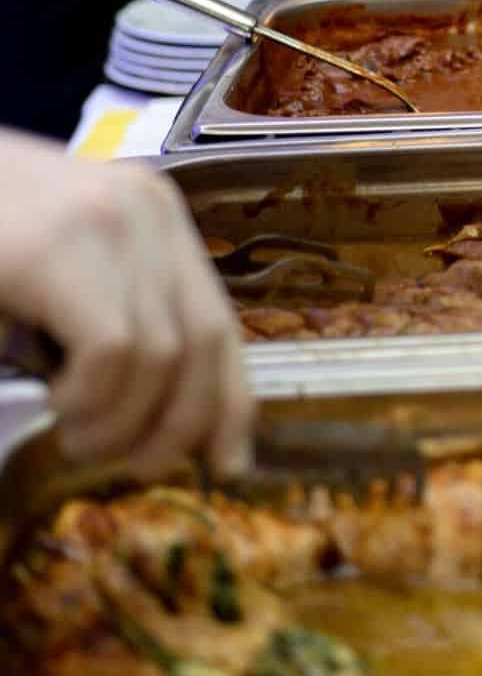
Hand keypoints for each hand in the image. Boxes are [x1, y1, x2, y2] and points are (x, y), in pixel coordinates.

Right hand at [0, 132, 252, 476]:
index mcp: (156, 217)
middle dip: (180, 425)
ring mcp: (107, 221)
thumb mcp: (57, 282)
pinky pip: (114, 349)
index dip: (231, 401)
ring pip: (162, 356)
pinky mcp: (56, 249)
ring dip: (120, 421)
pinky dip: (92, 398)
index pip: (222, 320)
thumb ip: (116, 323)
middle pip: (206, 341)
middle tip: (133, 465)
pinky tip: (59, 405)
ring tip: (77, 434)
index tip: (227, 463)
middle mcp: (148, 210)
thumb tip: (167, 417)